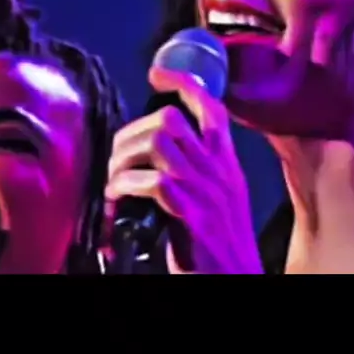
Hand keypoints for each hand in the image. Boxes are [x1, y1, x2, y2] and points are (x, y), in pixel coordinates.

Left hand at [106, 66, 262, 273]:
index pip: (211, 108)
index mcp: (227, 162)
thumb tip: (163, 148)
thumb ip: (203, 168)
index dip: (184, 84)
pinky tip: (117, 197)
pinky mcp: (190, 216)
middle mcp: (218, 170)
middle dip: (134, 130)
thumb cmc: (225, 242)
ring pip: (158, 144)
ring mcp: (204, 191)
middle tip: (119, 152)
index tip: (158, 74)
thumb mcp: (224, 194)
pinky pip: (154, 183)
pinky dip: (126, 185)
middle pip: (172, 120)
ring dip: (125, 158)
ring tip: (115, 177)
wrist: (238, 280)